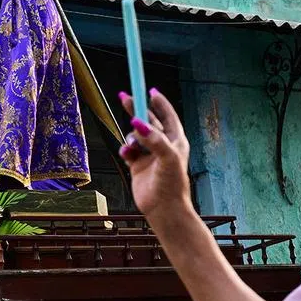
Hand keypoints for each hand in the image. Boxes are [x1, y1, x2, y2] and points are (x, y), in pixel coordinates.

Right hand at [117, 89, 192, 219]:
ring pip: (135, 136)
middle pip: (147, 121)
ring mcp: (149, 155)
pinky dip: (125, 149)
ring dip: (131, 137)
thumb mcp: (167, 157)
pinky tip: (127, 154)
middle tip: (124, 97)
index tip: (149, 90)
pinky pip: (128, 150)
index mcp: (175, 141)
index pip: (167, 116)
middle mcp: (162, 146)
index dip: (159, 102)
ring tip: (132, 147)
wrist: (163, 209)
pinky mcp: (138, 165)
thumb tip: (138, 122)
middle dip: (136, 110)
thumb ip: (153, 139)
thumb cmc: (172, 184)